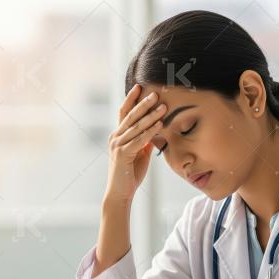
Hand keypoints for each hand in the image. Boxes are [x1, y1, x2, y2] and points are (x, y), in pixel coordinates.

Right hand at [105, 84, 167, 201]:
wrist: (120, 193)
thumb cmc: (130, 174)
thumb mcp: (140, 154)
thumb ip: (144, 141)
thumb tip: (154, 130)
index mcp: (118, 135)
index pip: (124, 113)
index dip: (131, 99)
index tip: (139, 86)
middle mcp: (115, 137)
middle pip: (130, 116)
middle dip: (143, 103)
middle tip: (155, 92)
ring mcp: (117, 145)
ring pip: (136, 126)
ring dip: (150, 115)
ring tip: (163, 106)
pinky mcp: (122, 154)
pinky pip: (139, 140)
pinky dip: (150, 131)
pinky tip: (159, 125)